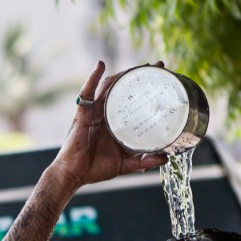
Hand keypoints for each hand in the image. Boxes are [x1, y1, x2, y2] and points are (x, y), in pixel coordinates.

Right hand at [49, 61, 168, 191]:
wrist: (74, 175)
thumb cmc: (95, 169)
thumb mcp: (125, 164)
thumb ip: (144, 161)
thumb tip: (166, 157)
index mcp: (117, 123)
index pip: (134, 100)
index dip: (148, 88)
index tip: (165, 78)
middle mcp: (106, 114)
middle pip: (124, 89)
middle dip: (140, 76)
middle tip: (158, 66)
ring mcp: (94, 112)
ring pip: (109, 87)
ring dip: (122, 74)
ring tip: (139, 66)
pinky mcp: (82, 114)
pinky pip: (87, 92)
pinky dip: (93, 77)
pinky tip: (101, 65)